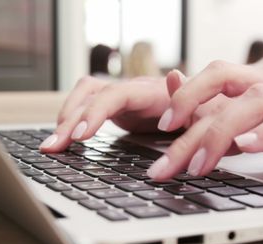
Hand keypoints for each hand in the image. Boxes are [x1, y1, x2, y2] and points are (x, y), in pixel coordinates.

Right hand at [39, 71, 232, 151]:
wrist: (212, 107)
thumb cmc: (211, 112)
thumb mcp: (206, 111)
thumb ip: (189, 99)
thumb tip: (174, 76)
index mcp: (152, 91)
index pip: (116, 95)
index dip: (95, 113)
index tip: (80, 135)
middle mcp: (133, 90)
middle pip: (91, 94)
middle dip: (69, 120)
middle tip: (53, 147)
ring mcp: (123, 99)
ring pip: (84, 98)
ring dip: (65, 119)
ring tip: (50, 146)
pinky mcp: (119, 110)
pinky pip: (87, 109)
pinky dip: (72, 123)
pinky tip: (63, 143)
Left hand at [147, 61, 262, 182]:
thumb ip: (246, 126)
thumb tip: (200, 127)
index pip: (222, 81)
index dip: (186, 99)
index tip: (156, 132)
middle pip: (231, 90)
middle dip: (190, 125)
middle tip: (161, 164)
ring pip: (260, 101)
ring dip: (221, 133)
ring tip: (194, 164)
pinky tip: (249, 145)